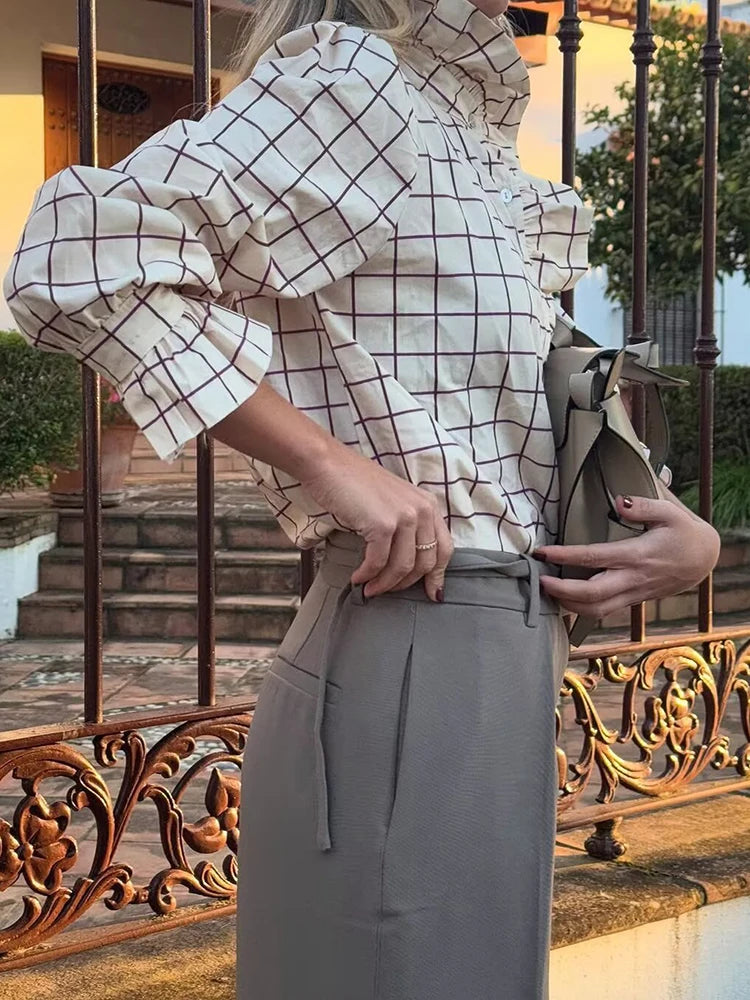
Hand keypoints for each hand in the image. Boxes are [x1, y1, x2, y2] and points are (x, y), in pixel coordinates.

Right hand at [301, 444, 453, 600]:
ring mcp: (403, 517)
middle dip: (406, 584)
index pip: (444, 548)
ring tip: (371, 589)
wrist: (328, 465)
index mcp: (427, 504)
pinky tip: (358, 578)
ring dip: (385, 584)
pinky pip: (378, 562)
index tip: (433, 594)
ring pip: (403, 567)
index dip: (438, 575)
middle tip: (388, 591)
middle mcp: (421, 509)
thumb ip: (406, 525)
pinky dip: (367, 575)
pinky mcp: (382, 525)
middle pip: (425, 562)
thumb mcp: (392, 501)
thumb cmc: (354, 483)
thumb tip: (407, 562)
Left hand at [534, 494, 720, 620]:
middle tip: (538, 580)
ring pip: (596, 610)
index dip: (565, 556)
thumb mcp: (670, 512)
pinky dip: (581, 610)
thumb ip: (644, 506)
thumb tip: (619, 501)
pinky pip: (604, 611)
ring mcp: (633, 594)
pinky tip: (565, 601)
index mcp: (637, 555)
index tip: (543, 552)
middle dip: (561, 591)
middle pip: (591, 595)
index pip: (594, 558)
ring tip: (546, 591)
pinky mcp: (633, 600)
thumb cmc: (684, 533)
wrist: (704, 559)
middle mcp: (632, 579)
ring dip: (568, 605)